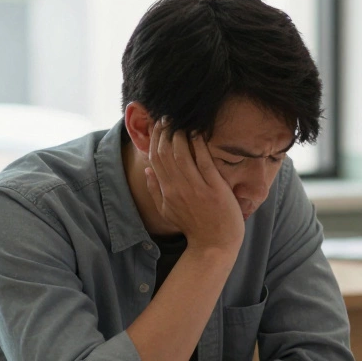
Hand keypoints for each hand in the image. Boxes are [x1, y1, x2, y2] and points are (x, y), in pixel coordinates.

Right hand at [144, 119, 244, 252]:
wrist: (214, 244)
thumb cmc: (193, 226)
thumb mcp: (167, 211)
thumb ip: (155, 190)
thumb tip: (146, 170)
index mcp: (166, 191)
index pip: (155, 158)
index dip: (155, 138)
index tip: (159, 124)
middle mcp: (178, 188)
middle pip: (166, 152)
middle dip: (166, 131)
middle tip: (170, 115)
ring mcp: (197, 188)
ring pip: (182, 154)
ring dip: (181, 134)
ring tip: (182, 119)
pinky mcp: (214, 189)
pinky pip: (204, 162)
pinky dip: (200, 145)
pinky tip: (199, 132)